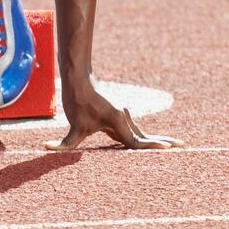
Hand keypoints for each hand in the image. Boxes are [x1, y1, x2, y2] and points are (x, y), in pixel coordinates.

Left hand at [50, 78, 178, 150]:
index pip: (137, 142)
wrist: (79, 80)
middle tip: (183, 145)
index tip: (168, 148)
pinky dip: (143, 135)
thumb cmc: (77, 103)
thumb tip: (44, 148)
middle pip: (145, 136)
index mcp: (118, 122)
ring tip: (173, 145)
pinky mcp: (116, 115)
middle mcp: (124, 119)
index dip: (152, 146)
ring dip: (155, 139)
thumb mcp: (72, 127)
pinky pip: (132, 129)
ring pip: (140, 132)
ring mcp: (121, 117)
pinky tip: (151, 139)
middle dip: (163, 142)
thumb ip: (64, 144)